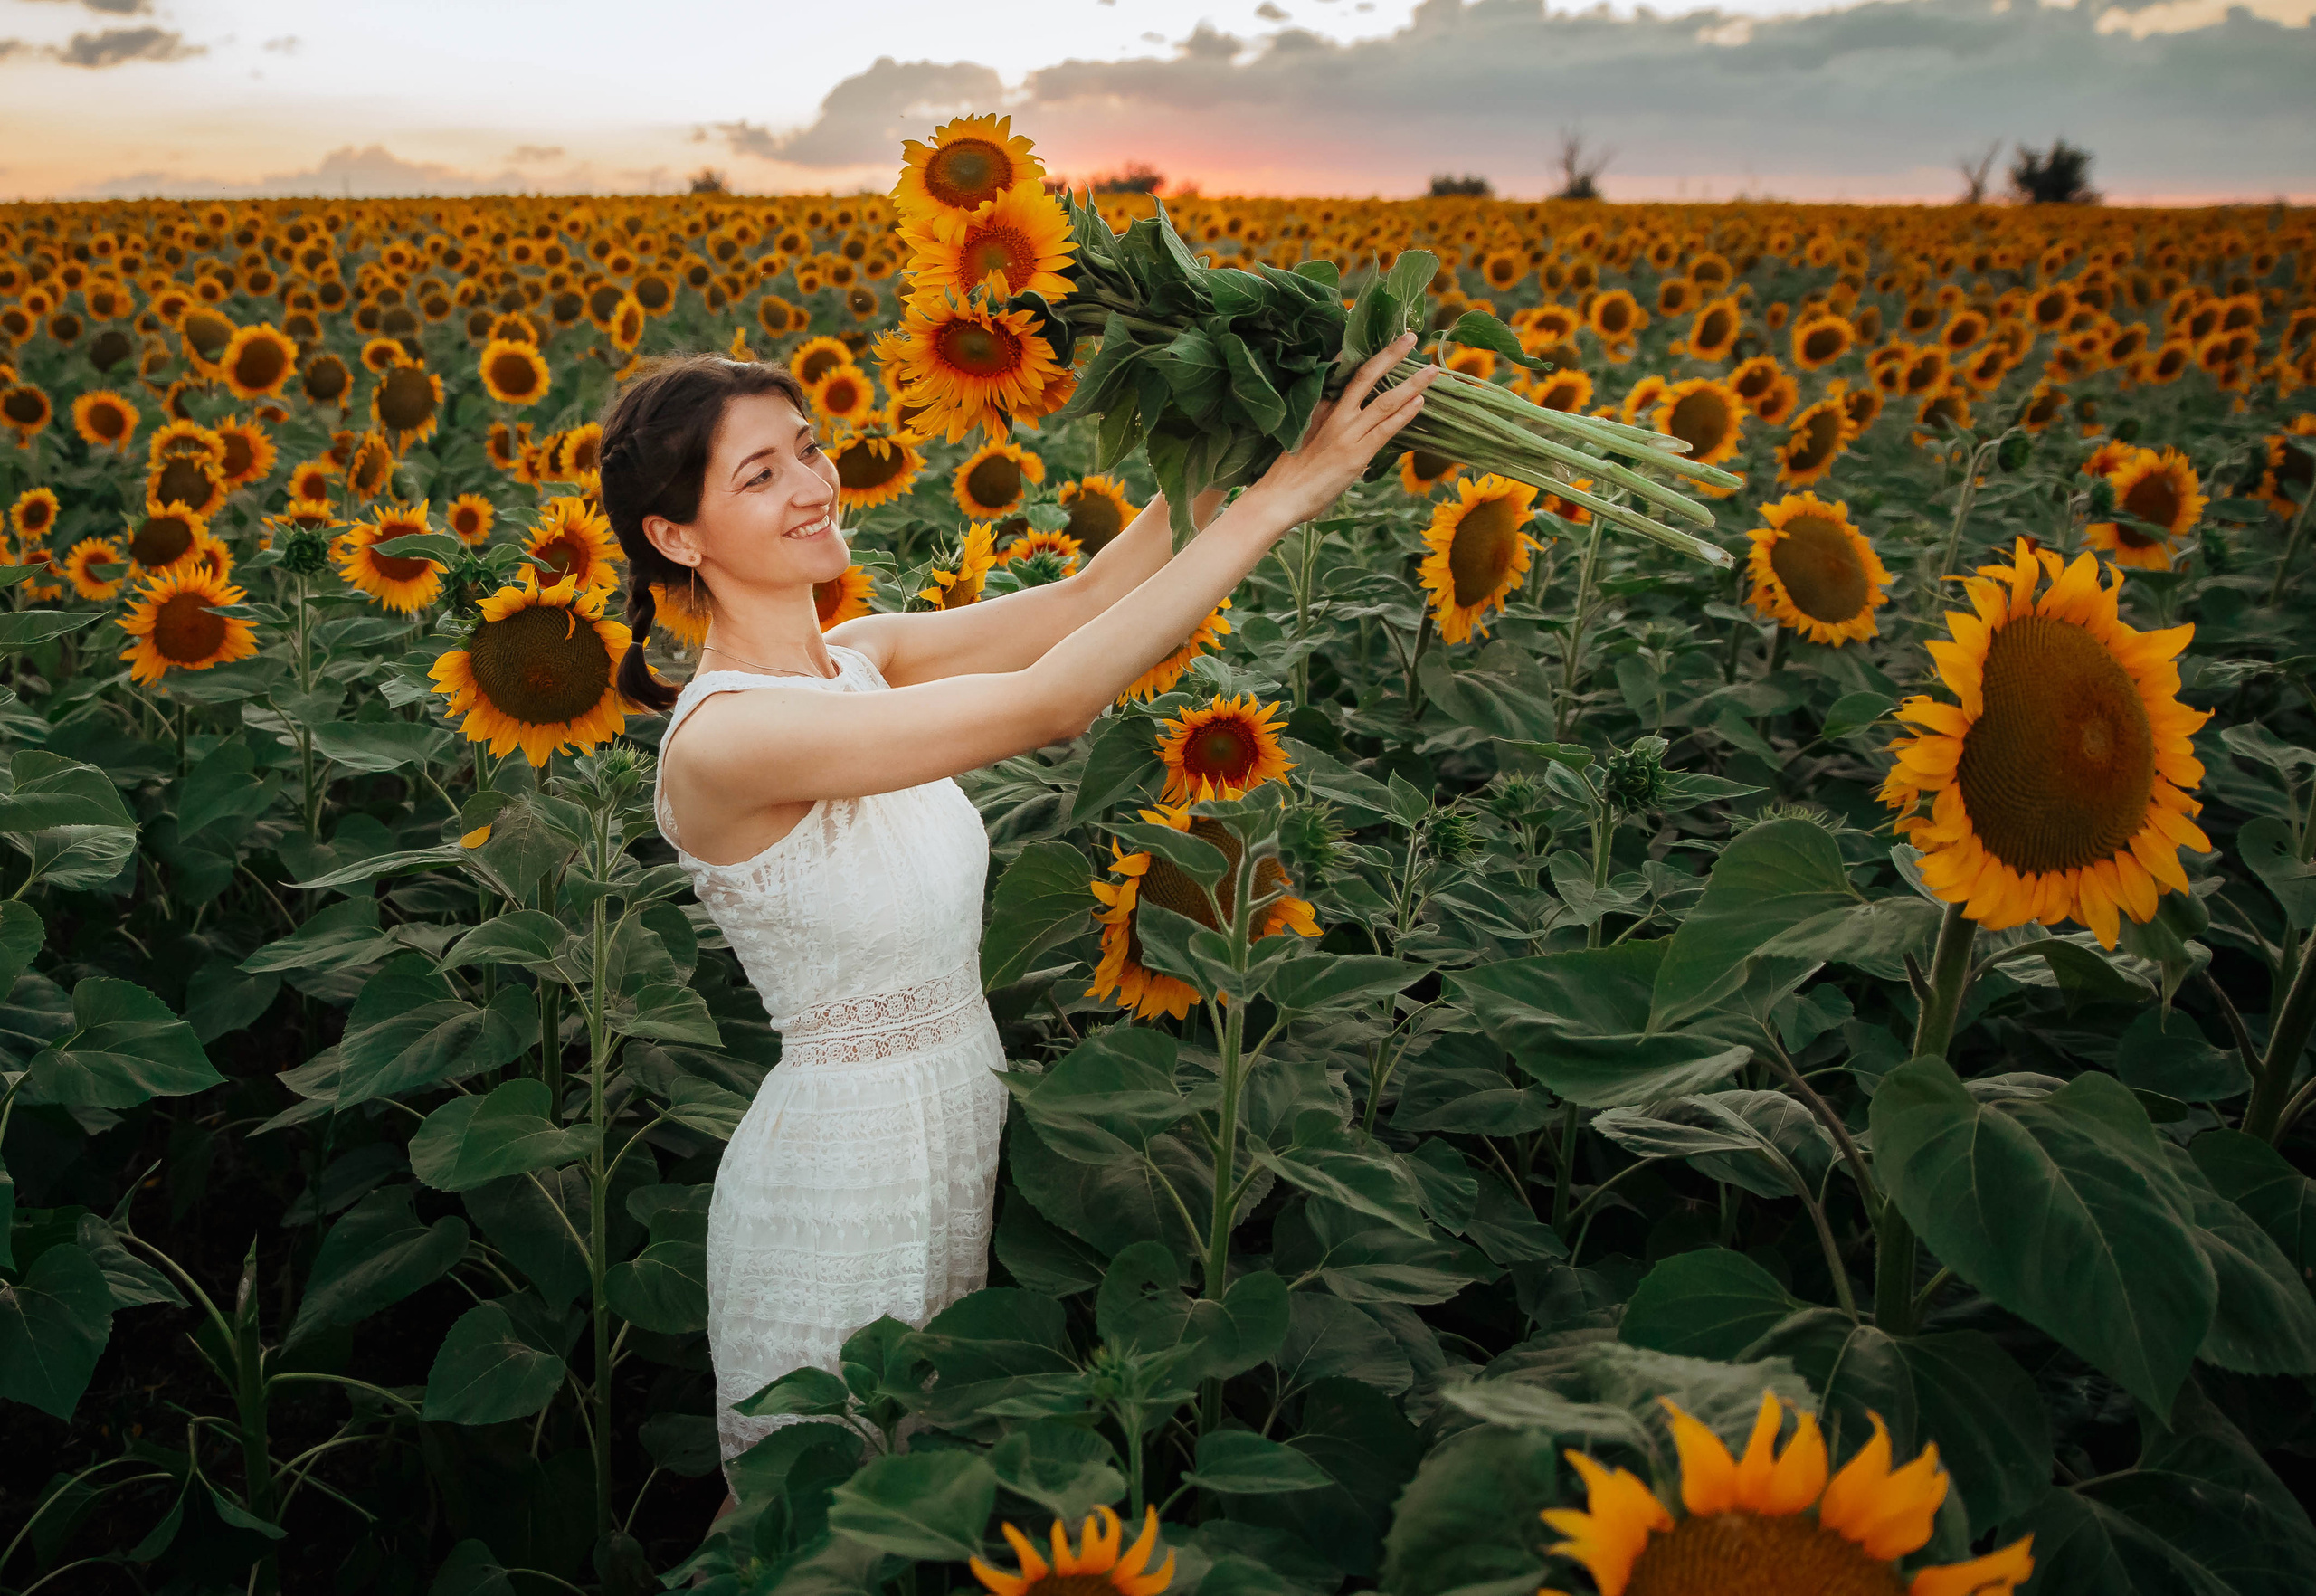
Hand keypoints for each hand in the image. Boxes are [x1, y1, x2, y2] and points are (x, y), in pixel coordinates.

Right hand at [1243, 332, 1440, 527]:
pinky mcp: (1357, 454)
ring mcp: (1347, 434)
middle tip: (1410, 337)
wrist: (1279, 497)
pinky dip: (1405, 414)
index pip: (1342, 373)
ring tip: (1431, 370)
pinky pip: (1386, 429)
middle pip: (1366, 376)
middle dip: (1390, 354)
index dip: (1362, 355)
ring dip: (1411, 384)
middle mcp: (1334, 415)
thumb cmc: (1289, 475)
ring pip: (1384, 401)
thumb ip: (1324, 426)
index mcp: (1318, 408)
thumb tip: (1348, 427)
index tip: (1380, 339)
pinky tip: (1420, 402)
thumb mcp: (1301, 438)